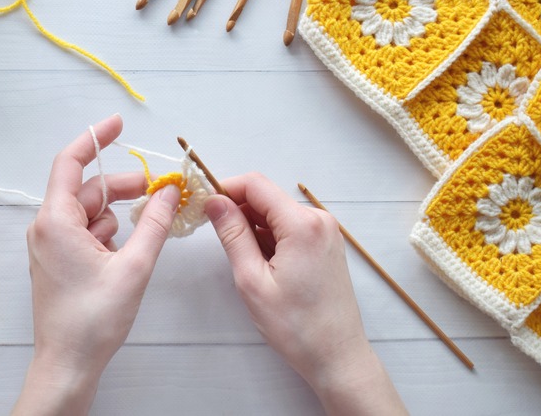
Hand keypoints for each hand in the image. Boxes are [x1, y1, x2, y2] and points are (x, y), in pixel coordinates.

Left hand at [13, 114, 180, 414]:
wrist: (68, 363)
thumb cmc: (94, 320)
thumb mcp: (134, 267)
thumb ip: (155, 224)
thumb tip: (171, 192)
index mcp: (56, 221)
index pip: (70, 162)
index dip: (95, 138)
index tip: (119, 123)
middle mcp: (46, 227)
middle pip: (87, 189)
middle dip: (122, 186)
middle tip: (159, 191)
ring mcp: (50, 245)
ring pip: (88, 212)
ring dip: (118, 213)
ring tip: (146, 229)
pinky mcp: (56, 260)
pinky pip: (84, 232)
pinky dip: (108, 232)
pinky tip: (127, 251)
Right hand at [204, 173, 405, 414]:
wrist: (336, 355)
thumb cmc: (296, 326)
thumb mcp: (252, 280)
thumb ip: (232, 235)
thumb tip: (214, 202)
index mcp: (302, 225)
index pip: (256, 185)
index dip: (225, 188)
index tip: (203, 203)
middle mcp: (318, 220)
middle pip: (267, 197)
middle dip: (237, 209)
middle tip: (214, 234)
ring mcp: (325, 232)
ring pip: (276, 213)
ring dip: (253, 226)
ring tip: (241, 260)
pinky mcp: (325, 244)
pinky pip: (289, 227)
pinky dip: (269, 237)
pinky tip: (260, 263)